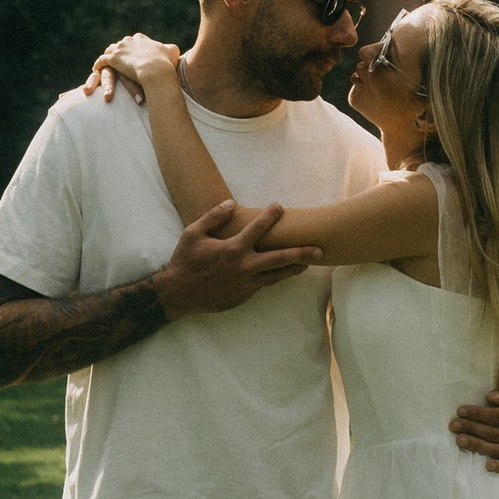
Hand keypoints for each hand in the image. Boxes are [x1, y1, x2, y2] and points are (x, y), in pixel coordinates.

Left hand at [85, 31, 183, 104]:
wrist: (155, 70)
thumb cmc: (165, 62)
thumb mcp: (172, 51)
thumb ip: (169, 48)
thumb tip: (170, 48)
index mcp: (141, 38)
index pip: (135, 40)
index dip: (134, 47)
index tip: (134, 53)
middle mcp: (128, 40)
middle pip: (121, 44)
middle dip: (121, 50)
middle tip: (120, 59)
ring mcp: (119, 49)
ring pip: (110, 50)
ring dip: (109, 56)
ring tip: (108, 62)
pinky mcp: (112, 59)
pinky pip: (102, 60)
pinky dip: (99, 64)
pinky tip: (96, 68)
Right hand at [154, 198, 312, 321]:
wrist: (179, 294)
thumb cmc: (185, 261)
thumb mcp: (193, 234)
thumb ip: (213, 217)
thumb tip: (231, 204)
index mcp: (233, 249)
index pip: (258, 229)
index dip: (271, 216)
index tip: (280, 207)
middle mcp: (244, 267)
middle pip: (280, 258)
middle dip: (301, 253)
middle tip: (319, 250)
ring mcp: (246, 284)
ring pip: (277, 275)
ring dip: (294, 268)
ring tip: (309, 263)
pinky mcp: (244, 295)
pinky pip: (263, 284)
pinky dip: (274, 277)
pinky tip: (281, 273)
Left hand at [449, 374, 498, 476]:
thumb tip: (490, 398)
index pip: (497, 416)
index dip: (478, 414)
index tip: (460, 411)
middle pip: (494, 433)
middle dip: (472, 429)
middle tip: (453, 425)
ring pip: (498, 450)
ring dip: (477, 446)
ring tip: (459, 440)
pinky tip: (487, 466)